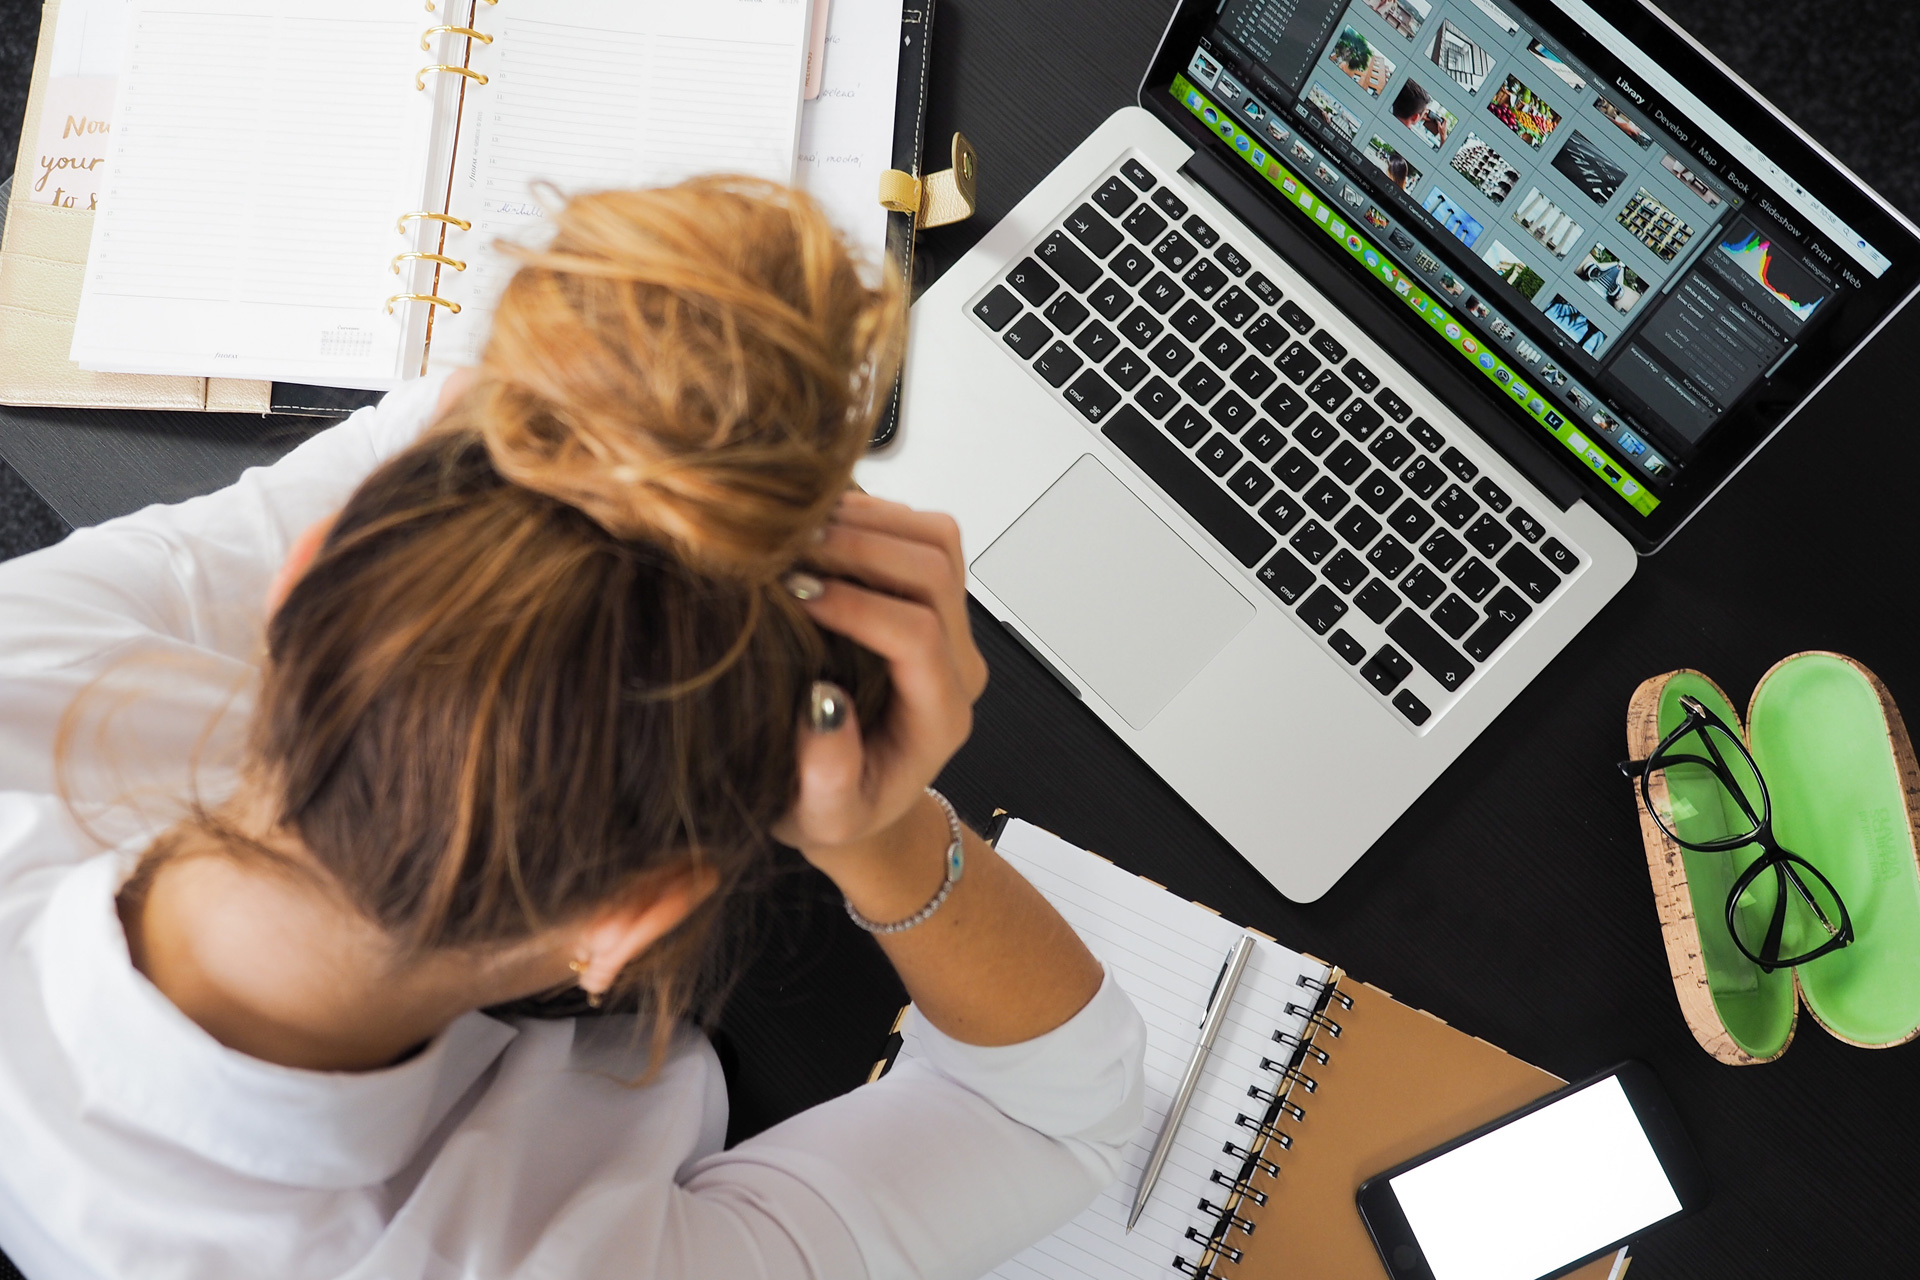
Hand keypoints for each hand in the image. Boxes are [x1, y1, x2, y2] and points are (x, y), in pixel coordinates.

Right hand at [773, 493, 987, 877]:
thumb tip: (822, 705)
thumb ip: (828, 776)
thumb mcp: (823, 817)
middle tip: (788, 548)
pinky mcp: (931, 598)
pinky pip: (921, 533)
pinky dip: (871, 515)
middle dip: (859, 548)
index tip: (794, 595)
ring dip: (868, 521)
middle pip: (934, 572)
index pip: (917, 636)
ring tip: (798, 530)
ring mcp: (950, 625)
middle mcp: (957, 664)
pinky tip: (815, 527)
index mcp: (939, 716)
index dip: (856, 606)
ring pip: (936, 540)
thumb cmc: (837, 809)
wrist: (858, 797)